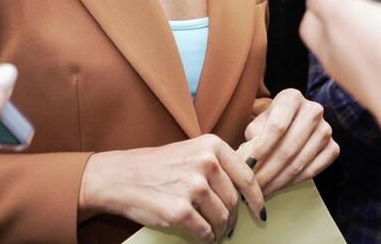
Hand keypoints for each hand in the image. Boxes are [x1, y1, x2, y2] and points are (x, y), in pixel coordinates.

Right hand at [79, 135, 265, 241]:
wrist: (121, 177)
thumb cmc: (157, 166)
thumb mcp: (191, 151)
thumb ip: (218, 163)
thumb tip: (246, 188)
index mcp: (212, 146)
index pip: (247, 176)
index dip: (257, 197)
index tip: (260, 209)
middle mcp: (206, 163)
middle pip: (234, 200)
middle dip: (233, 217)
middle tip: (228, 225)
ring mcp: (193, 187)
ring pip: (222, 217)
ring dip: (221, 229)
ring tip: (215, 231)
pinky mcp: (180, 211)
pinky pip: (205, 231)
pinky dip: (207, 237)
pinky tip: (204, 235)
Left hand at [243, 89, 338, 195]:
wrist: (296, 122)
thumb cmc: (272, 122)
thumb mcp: (259, 122)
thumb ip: (254, 137)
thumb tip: (248, 160)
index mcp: (292, 98)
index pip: (277, 126)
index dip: (262, 148)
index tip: (249, 165)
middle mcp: (313, 110)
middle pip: (289, 147)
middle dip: (268, 171)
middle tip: (253, 187)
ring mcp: (326, 129)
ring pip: (300, 162)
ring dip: (278, 180)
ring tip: (262, 191)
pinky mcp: (333, 147)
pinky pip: (313, 170)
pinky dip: (294, 181)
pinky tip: (280, 186)